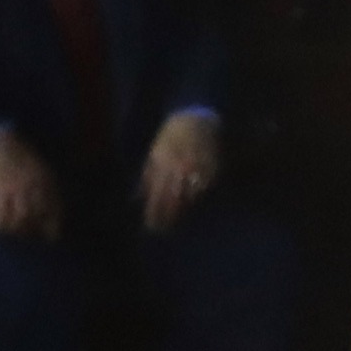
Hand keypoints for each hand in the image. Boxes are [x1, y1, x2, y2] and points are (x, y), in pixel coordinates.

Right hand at [0, 126, 62, 241]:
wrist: (0, 137)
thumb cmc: (20, 153)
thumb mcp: (40, 167)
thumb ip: (44, 185)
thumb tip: (43, 207)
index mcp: (49, 182)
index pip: (55, 210)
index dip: (53, 226)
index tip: (49, 237)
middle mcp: (36, 188)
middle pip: (39, 217)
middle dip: (33, 230)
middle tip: (25, 237)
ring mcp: (18, 189)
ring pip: (22, 219)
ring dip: (15, 230)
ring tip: (9, 234)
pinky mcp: (1, 190)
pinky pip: (2, 214)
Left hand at [139, 111, 220, 233]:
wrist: (194, 120)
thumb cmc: (170, 136)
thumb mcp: (154, 153)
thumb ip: (148, 176)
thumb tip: (138, 197)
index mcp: (163, 164)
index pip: (158, 195)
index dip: (155, 213)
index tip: (152, 227)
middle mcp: (180, 169)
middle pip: (175, 201)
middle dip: (169, 217)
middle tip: (165, 231)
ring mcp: (198, 170)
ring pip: (191, 198)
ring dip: (184, 211)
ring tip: (178, 221)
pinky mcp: (212, 170)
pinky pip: (204, 190)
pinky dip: (198, 199)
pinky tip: (192, 204)